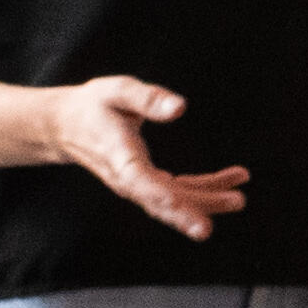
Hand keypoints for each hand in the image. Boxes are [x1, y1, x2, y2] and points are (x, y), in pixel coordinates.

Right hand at [48, 75, 247, 239]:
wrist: (68, 125)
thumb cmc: (94, 105)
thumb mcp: (118, 91)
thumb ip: (148, 99)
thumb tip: (180, 108)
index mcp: (119, 157)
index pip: (143, 184)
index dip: (168, 200)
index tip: (194, 216)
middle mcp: (128, 179)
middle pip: (162, 202)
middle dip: (193, 211)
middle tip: (228, 210)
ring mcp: (138, 185)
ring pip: (176, 200)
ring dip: (209, 199)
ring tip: (239, 196)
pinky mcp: (148, 183)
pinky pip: (178, 191)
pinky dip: (206, 188)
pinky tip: (233, 179)